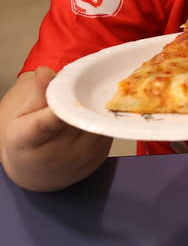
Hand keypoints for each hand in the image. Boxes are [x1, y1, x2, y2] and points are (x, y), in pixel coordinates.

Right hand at [0, 68, 111, 190]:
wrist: (38, 174)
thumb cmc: (26, 140)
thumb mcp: (22, 116)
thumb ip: (37, 94)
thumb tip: (46, 71)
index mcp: (29, 140)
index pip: (46, 124)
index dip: (58, 109)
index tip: (66, 92)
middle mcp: (57, 153)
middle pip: (77, 117)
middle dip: (82, 97)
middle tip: (84, 81)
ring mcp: (81, 157)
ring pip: (96, 121)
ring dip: (96, 106)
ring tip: (91, 94)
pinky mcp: (99, 157)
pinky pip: (107, 128)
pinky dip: (104, 117)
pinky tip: (98, 110)